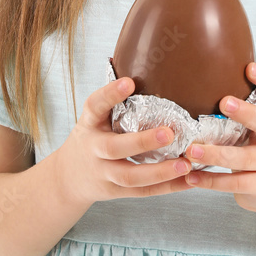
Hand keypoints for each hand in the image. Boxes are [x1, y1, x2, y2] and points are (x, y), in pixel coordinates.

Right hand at [58, 76, 191, 208]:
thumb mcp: (93, 119)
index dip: (110, 94)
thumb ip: (113, 102)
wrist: (67, 178)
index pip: (95, 106)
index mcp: (89, 124)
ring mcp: (103, 174)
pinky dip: (167, 188)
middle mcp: (93, 149)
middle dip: (141, 142)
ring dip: (160, 171)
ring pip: (130, 177)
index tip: (129, 82)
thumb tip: (140, 64)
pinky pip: (143, 192)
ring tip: (185, 164)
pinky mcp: (116, 192)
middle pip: (114, 148)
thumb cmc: (91, 138)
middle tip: (168, 132)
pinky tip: (188, 181)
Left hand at [179, 62, 255, 212]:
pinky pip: (235, 184)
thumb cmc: (255, 147)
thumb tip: (199, 75)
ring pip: (244, 159)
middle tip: (224, 102)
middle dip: (246, 113)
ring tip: (191, 150)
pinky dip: (211, 181)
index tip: (250, 67)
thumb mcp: (254, 126)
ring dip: (216, 154)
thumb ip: (238, 108)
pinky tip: (190, 177)